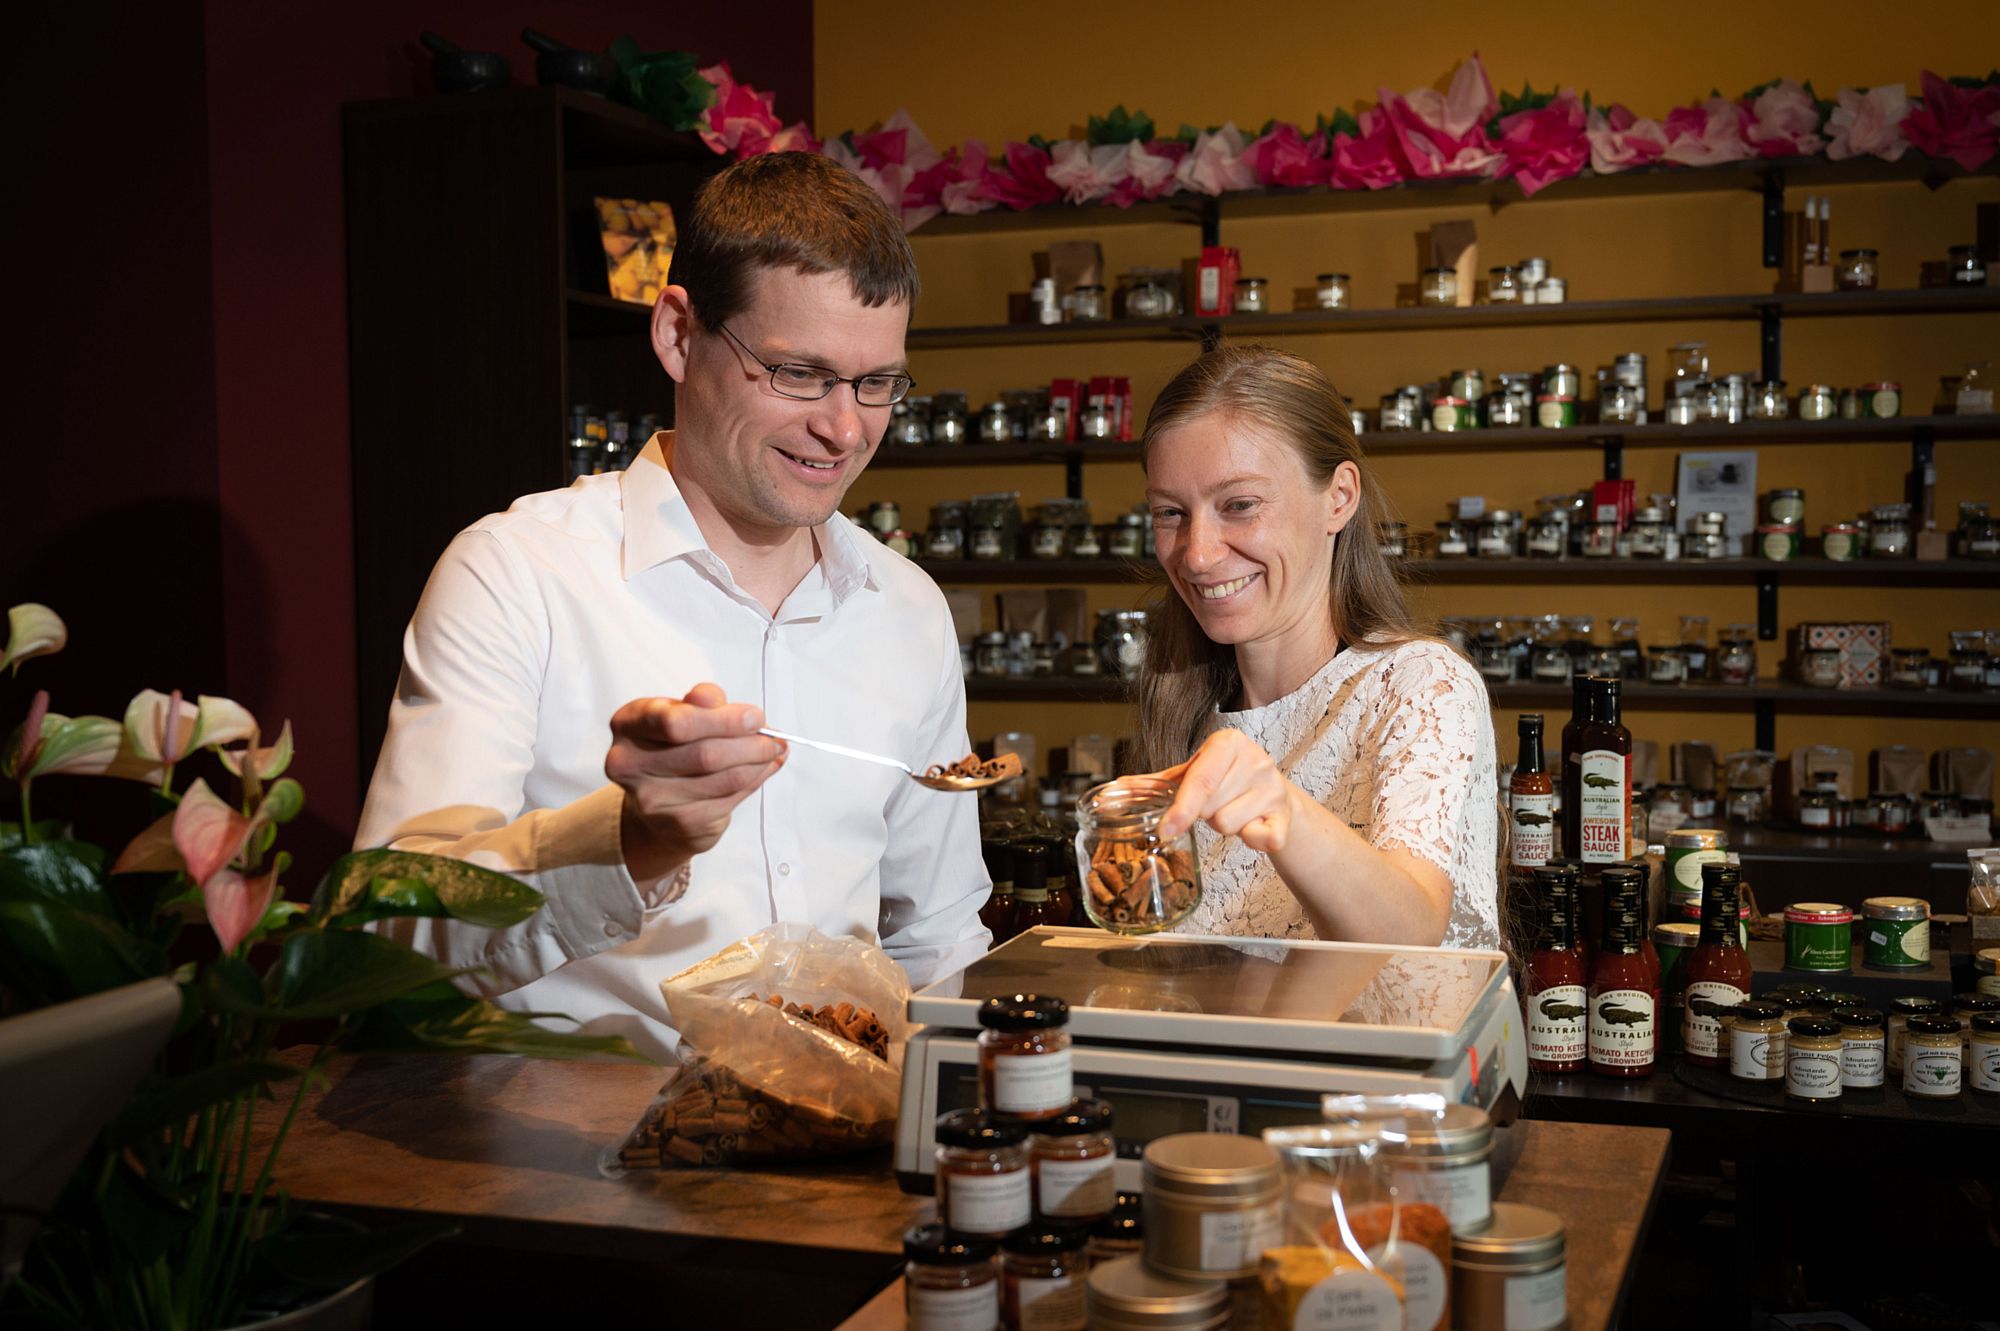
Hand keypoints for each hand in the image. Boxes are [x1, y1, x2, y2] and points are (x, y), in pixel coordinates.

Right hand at [605, 683, 785, 880]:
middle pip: (704, 753)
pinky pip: (731, 798)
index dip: (721, 719)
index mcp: (627, 725)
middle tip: (773, 737)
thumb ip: (700, 702)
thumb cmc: (671, 747)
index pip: (673, 722)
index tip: (754, 716)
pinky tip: (762, 769)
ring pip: (724, 778)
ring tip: (773, 749)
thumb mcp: (678, 713)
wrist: (655, 807)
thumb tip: (720, 701)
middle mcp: (630, 765)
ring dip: (758, 762)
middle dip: (749, 742)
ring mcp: (654, 800)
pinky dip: (755, 780)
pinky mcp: (681, 823)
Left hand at [1155, 729, 1298, 853]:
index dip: (1181, 809)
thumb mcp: (1197, 772)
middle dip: (1204, 814)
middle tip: (1214, 804)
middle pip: (1210, 807)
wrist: (1273, 794)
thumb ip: (1160, 782)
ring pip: (1228, 825)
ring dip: (1224, 827)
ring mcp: (1273, 788)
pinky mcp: (1285, 816)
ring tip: (1232, 811)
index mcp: (1228, 743)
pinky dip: (1252, 840)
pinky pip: (1262, 839)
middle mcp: (1255, 761)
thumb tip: (1118, 788)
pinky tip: (1254, 827)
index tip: (1165, 830)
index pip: (1200, 780)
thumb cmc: (1227, 780)